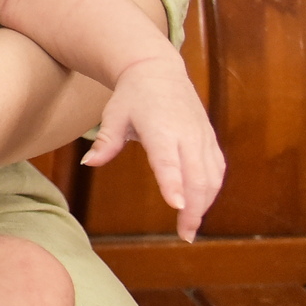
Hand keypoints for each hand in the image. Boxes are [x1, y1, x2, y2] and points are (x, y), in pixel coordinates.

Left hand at [82, 57, 225, 240]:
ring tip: (190, 227)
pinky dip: (211, 190)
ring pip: (211, 176)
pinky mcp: (210, 139)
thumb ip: (105, 141)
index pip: (169, 161)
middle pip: (196, 176)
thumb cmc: (132, 95)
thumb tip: (88, 162)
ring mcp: (202, 136)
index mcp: (161, 128)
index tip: (177, 206)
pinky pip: (217, 169)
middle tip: (185, 234)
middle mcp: (186, 133)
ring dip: (204, 204)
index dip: (173, 184)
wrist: (158, 70)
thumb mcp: (113, 114)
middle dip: (193, 208)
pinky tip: (201, 207)